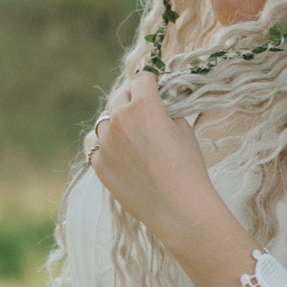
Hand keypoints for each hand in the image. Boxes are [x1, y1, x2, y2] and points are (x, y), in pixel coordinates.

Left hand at [90, 75, 225, 251]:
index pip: (141, 78)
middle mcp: (119, 119)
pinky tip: (126, 160)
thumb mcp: (184, 129)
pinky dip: (110, 149)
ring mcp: (105, 142)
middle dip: (131, 101)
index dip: (151, 84)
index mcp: (144, 104)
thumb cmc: (188, 167)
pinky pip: (99, 148)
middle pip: (119, 97)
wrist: (178, 208)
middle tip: (144, 115)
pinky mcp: (98, 164)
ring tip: (133, 141)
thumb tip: (158, 106)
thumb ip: (166, 111)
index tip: (155, 91)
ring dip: (117, 125)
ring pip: (105, 122)